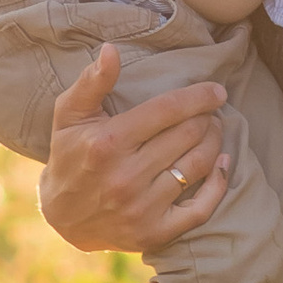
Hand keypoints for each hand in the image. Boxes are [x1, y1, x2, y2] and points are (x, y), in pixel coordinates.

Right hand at [36, 45, 229, 253]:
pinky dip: (218, 183)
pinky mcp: (154, 233)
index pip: (167, 110)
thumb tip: (111, 50)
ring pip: (197, 166)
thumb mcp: (70, 115)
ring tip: (213, 130)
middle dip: (207, 117)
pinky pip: (201, 209)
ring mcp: (141, 208)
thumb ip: (92, 81)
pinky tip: (221, 163)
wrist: (61, 217)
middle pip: (188, 135)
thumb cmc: (70, 155)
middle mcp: (126, 177)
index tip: (217, 91)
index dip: (199, 97)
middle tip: (211, 111)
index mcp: (108, 142)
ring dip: (214, 142)